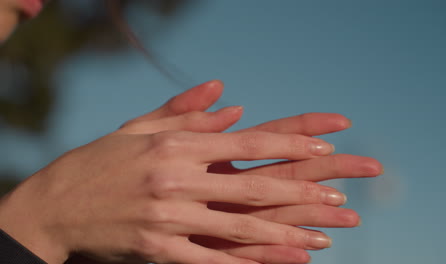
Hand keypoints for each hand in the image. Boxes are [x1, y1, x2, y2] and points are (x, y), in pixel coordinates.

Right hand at [0, 82, 339, 263]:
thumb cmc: (101, 162)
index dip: (290, 144)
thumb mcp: (140, 128)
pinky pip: (212, 261)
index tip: (326, 146)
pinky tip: (278, 263)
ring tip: (322, 238)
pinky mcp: (158, 251)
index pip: (248, 142)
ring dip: (285, 233)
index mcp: (175, 145)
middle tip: (340, 198)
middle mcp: (176, 179)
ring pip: (240, 228)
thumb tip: (233, 102)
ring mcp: (168, 218)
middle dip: (302, 192)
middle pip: (253, 186)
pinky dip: (249, 263)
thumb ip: (187, 112)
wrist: (56, 206)